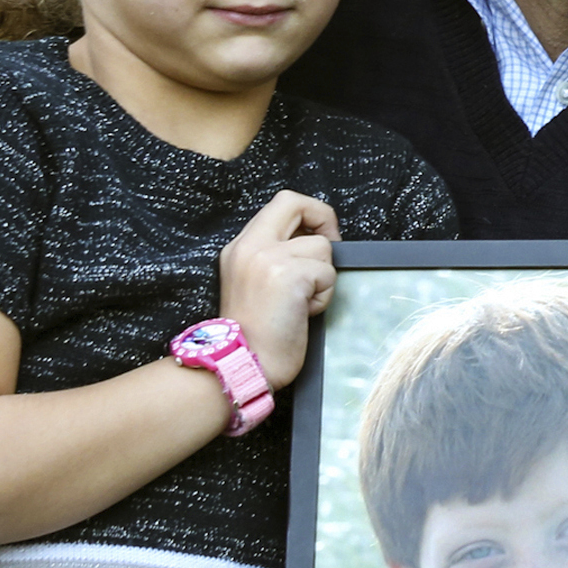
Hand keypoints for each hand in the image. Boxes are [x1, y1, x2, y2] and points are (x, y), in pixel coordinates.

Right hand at [218, 189, 338, 384]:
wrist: (243, 364)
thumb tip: (314, 238)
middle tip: (327, 252)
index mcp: (240, 246)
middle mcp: (250, 246)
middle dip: (324, 220)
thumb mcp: (253, 282)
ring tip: (302, 302)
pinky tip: (303, 312)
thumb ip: (274, 255)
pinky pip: (327, 273)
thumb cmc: (255, 333)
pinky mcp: (289, 275)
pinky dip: (323, 296)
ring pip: (322, 248)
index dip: (309, 213)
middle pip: (296, 203)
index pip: (282, 203)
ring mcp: (268, 258)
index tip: (318, 237)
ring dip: (322, 278)